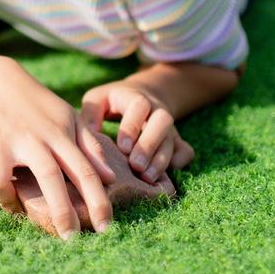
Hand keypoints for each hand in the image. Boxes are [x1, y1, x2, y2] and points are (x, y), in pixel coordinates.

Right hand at [0, 58, 115, 238]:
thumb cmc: (40, 107)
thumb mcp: (69, 119)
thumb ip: (91, 147)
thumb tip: (111, 180)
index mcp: (57, 133)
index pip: (84, 170)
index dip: (97, 202)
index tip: (105, 228)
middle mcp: (29, 137)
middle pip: (48, 178)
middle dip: (62, 214)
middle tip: (71, 240)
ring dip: (10, 203)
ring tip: (18, 206)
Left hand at [80, 81, 194, 184]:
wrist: (142, 95)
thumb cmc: (112, 100)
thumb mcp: (97, 99)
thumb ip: (90, 114)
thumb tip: (87, 138)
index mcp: (135, 97)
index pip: (139, 106)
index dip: (132, 126)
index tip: (121, 147)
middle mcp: (156, 110)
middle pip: (162, 122)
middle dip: (149, 145)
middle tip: (136, 166)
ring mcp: (169, 126)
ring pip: (172, 140)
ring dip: (161, 160)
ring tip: (146, 178)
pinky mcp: (176, 140)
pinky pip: (186, 150)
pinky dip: (180, 162)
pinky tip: (167, 176)